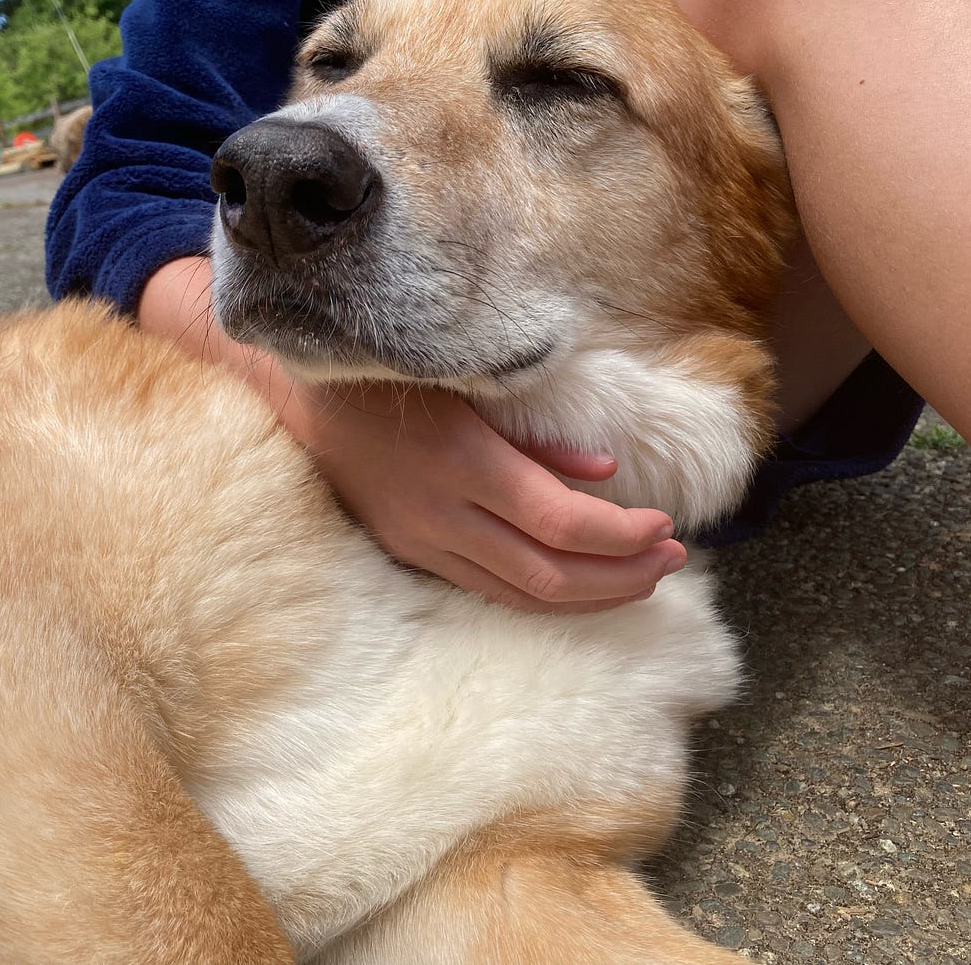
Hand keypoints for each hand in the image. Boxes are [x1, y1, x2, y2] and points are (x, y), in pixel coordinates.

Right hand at [276, 380, 687, 613]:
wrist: (298, 394)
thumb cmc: (391, 374)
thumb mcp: (470, 385)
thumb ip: (536, 437)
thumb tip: (604, 475)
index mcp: (462, 462)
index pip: (560, 523)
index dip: (621, 535)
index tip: (664, 526)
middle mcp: (440, 515)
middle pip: (547, 575)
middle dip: (620, 577)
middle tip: (671, 563)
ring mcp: (418, 541)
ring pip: (517, 596)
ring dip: (588, 596)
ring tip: (641, 582)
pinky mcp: (405, 552)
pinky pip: (486, 590)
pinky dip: (540, 596)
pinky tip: (578, 586)